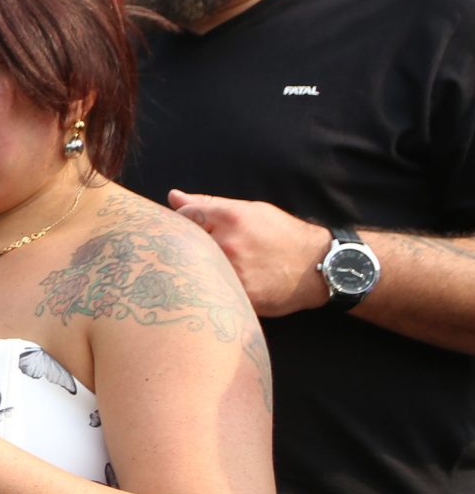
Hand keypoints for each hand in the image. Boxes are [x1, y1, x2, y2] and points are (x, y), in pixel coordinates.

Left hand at [168, 191, 328, 316]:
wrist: (319, 268)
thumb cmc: (282, 235)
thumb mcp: (251, 210)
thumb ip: (208, 204)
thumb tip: (173, 197)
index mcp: (231, 218)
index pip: (184, 217)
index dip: (183, 223)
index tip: (191, 229)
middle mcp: (229, 244)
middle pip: (184, 245)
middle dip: (187, 248)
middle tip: (204, 251)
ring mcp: (233, 272)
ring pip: (195, 270)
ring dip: (198, 269)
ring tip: (217, 268)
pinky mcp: (239, 296)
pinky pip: (210, 291)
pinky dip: (211, 288)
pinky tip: (222, 285)